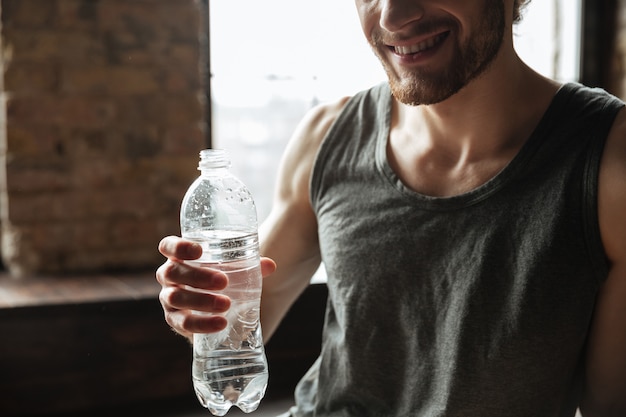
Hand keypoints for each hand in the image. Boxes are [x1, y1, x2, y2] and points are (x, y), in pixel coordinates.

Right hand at [156, 235, 275, 339]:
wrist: (213, 309)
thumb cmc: (220, 278)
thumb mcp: (232, 269)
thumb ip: (250, 265)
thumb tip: (270, 265)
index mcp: (179, 257)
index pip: (168, 246)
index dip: (178, 246)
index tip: (199, 250)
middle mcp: (169, 276)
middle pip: (172, 272)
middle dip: (197, 276)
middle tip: (223, 281)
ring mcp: (169, 298)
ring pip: (175, 298)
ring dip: (200, 300)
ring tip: (226, 304)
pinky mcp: (174, 320)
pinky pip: (182, 323)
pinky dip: (202, 324)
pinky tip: (220, 323)